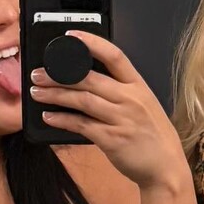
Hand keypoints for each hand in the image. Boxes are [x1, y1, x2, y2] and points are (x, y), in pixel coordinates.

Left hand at [29, 32, 189, 192]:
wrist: (166, 167)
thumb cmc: (152, 136)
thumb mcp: (143, 105)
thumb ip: (120, 92)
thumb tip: (87, 82)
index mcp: (139, 86)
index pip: (114, 55)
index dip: (91, 43)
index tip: (70, 36)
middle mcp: (131, 99)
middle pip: (90, 78)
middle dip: (59, 75)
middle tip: (39, 74)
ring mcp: (122, 119)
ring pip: (82, 100)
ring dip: (56, 95)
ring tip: (37, 93)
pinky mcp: (112, 139)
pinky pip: (81, 125)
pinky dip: (62, 120)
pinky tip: (49, 117)